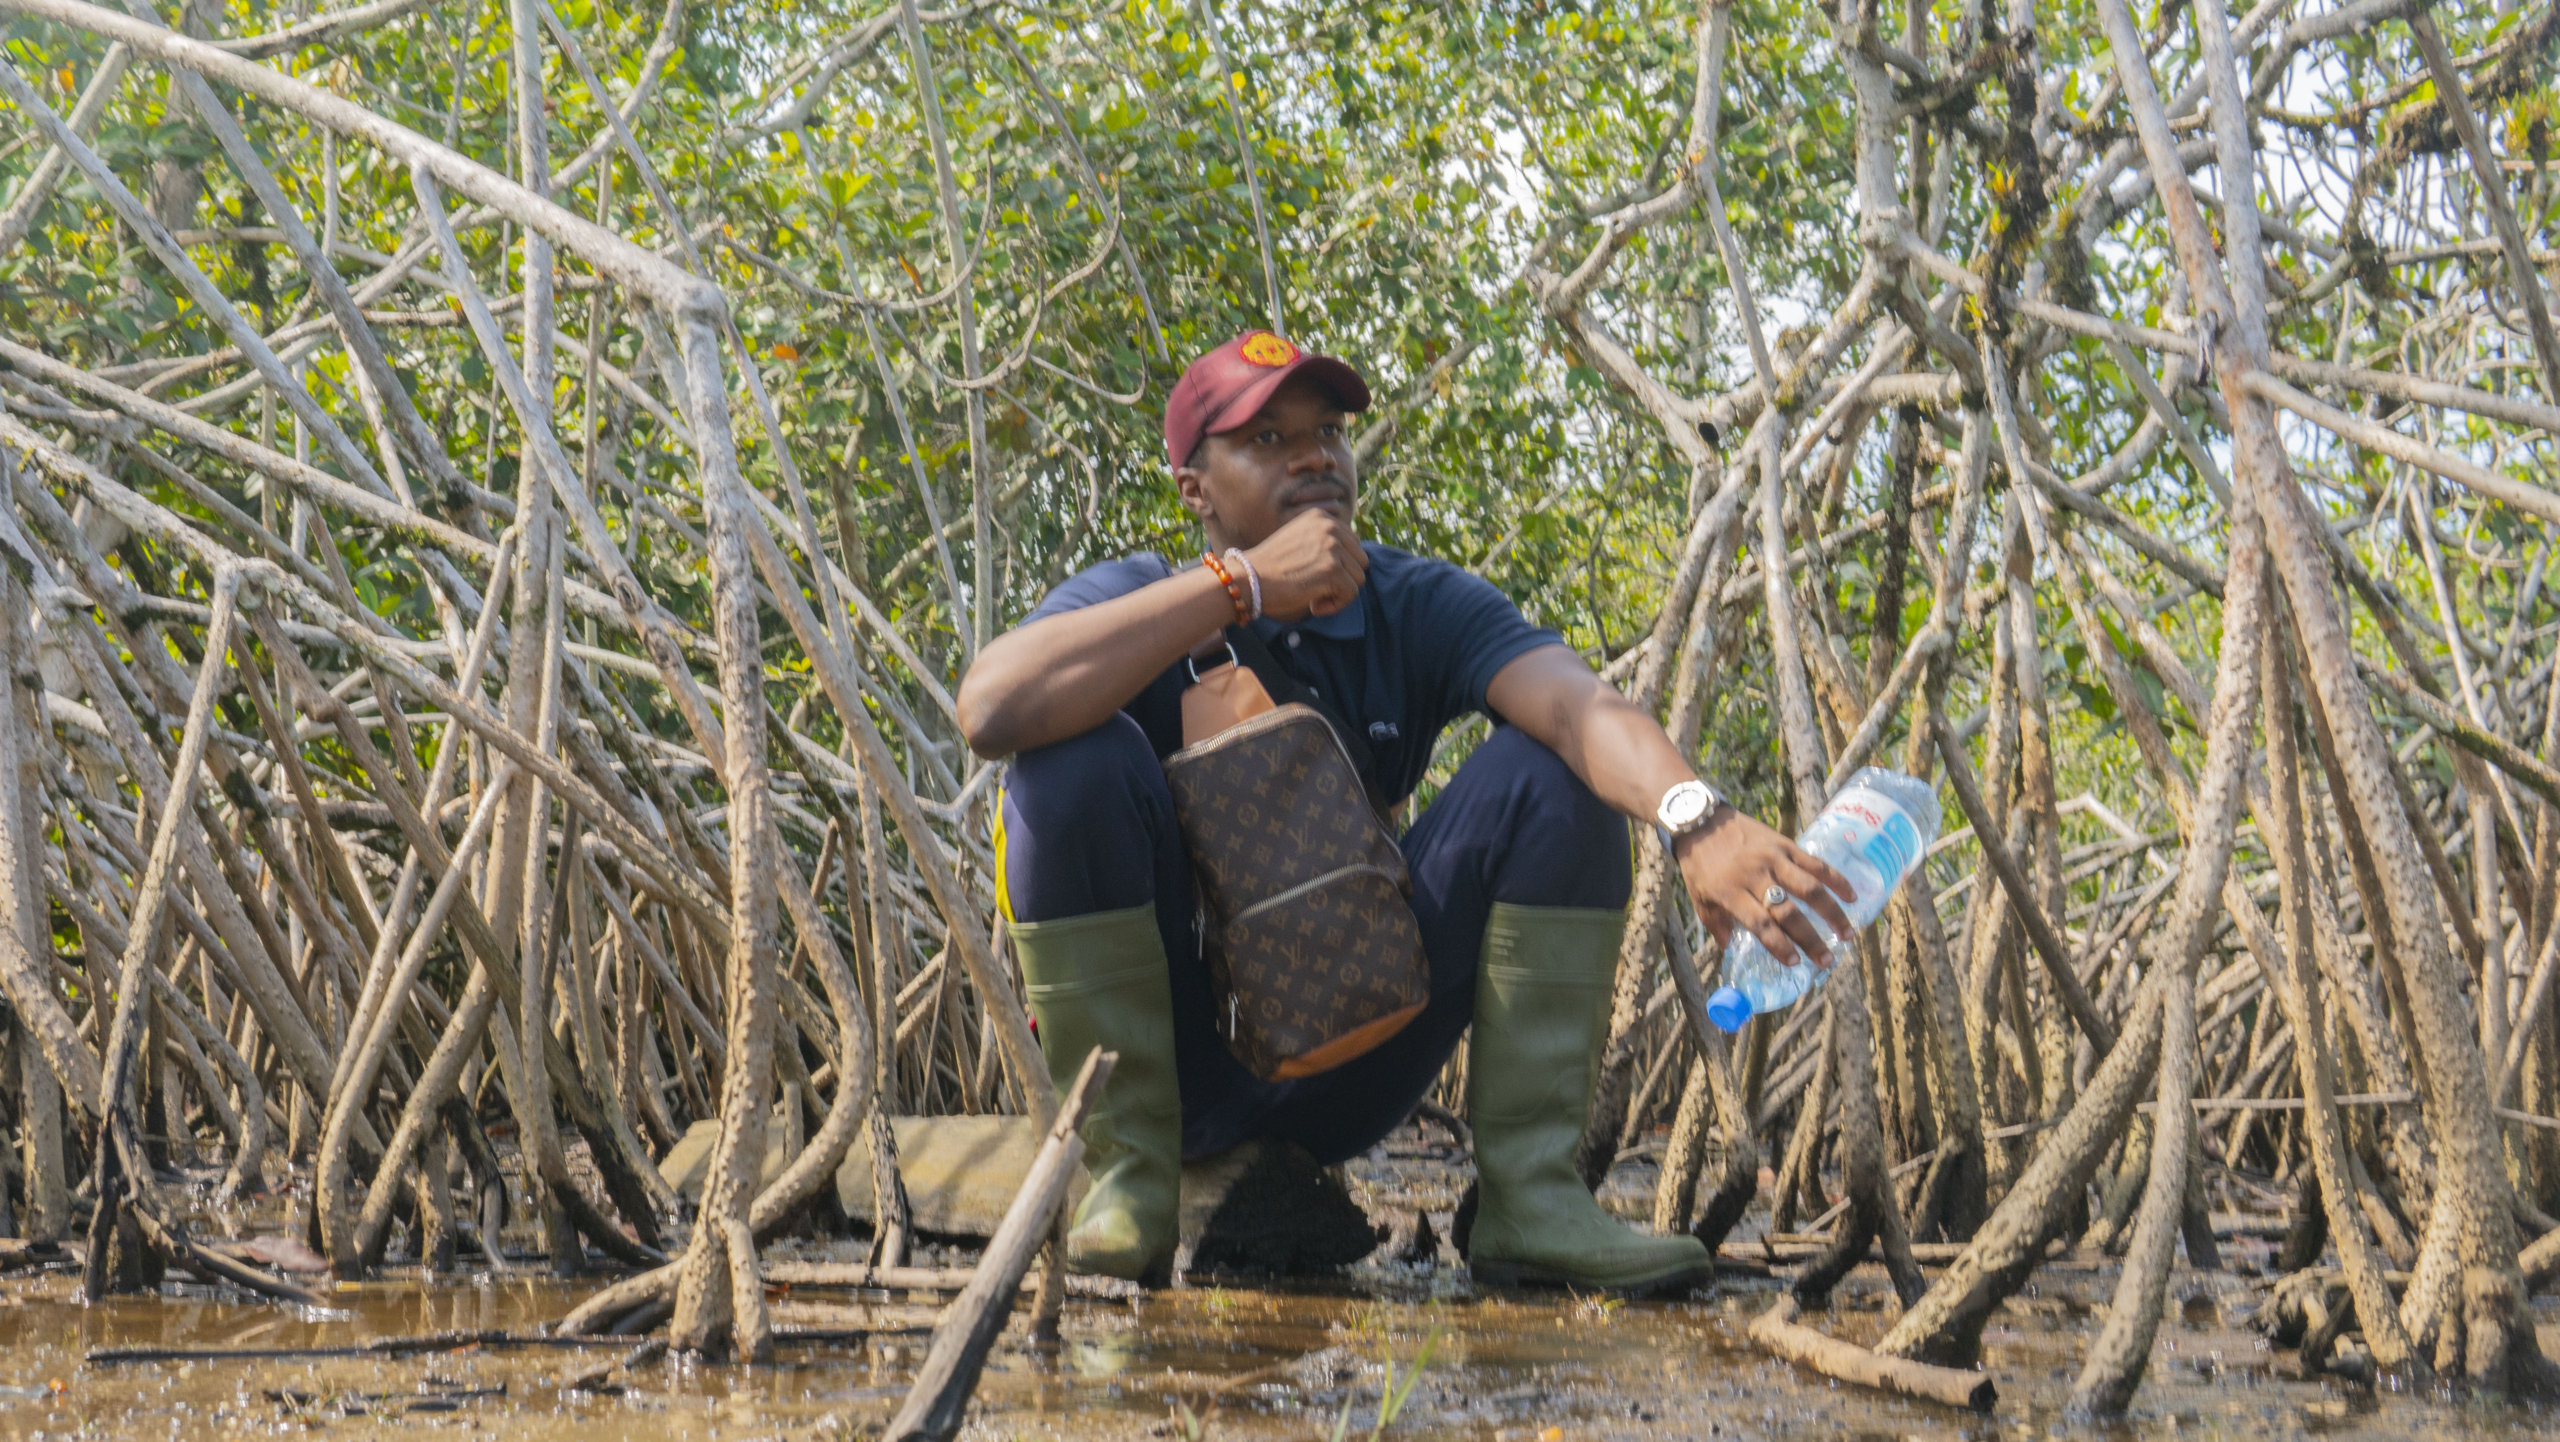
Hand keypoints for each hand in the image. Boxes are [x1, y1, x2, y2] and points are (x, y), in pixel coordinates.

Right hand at [1244, 509, 1365, 620]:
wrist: (1247, 579)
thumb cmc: (1269, 568)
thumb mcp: (1299, 542)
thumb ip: (1323, 544)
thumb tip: (1353, 560)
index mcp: (1322, 517)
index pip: (1352, 545)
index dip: (1339, 566)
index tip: (1317, 577)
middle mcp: (1330, 527)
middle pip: (1360, 560)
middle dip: (1344, 579)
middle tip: (1319, 590)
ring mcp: (1333, 547)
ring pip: (1358, 578)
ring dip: (1339, 594)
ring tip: (1315, 598)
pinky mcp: (1333, 570)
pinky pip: (1351, 594)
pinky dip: (1335, 605)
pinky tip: (1314, 605)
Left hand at [1674, 808, 1858, 968]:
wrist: (1702, 821)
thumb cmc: (1699, 866)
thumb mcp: (1700, 899)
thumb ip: (1717, 926)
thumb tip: (1732, 951)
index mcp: (1731, 893)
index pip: (1761, 924)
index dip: (1780, 945)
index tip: (1795, 963)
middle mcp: (1755, 876)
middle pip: (1788, 911)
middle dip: (1810, 939)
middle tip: (1827, 960)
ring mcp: (1773, 859)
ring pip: (1809, 888)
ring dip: (1832, 913)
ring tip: (1847, 934)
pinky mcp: (1785, 844)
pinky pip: (1815, 863)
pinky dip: (1836, 880)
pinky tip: (1852, 896)